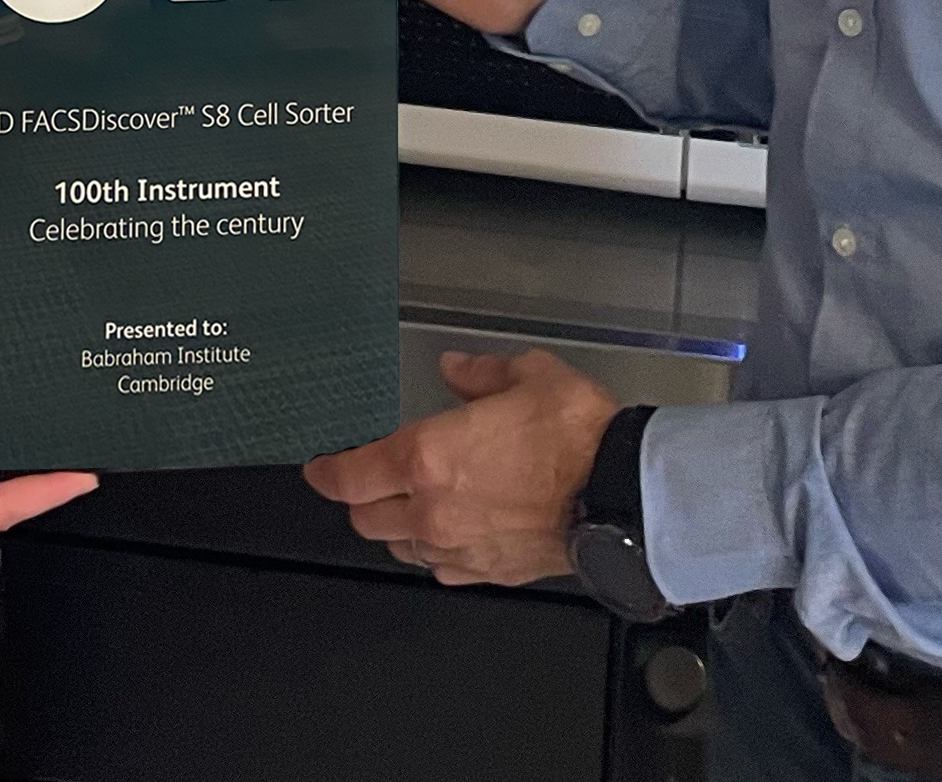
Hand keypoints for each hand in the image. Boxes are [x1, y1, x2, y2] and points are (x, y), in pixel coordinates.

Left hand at [300, 349, 618, 586]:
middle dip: (360, 498)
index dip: (326, 472)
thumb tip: (456, 371)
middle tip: (369, 479)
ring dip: (397, 525)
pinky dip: (437, 551)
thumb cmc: (578, 436)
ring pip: (399, 547)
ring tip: (414, 502)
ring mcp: (458, 546)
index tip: (319, 467)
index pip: (351, 474)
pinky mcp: (488, 571)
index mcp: (428, 456)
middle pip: (365, 517)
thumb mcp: (529, 375)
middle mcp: (432, 509)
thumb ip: (481, 374)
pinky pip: (441, 567)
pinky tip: (454, 530)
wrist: (622, 495)